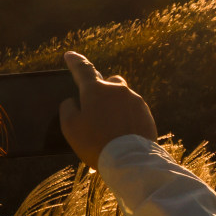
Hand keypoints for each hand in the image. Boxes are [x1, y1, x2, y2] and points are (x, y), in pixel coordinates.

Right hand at [58, 51, 157, 168]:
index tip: (70, 55)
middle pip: (108, 82)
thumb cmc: (95, 143)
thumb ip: (68, 108)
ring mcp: (135, 100)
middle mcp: (117, 90)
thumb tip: (73, 101)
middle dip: (102, 89)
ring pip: (122, 96)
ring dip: (115, 106)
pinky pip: (133, 110)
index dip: (75, 62)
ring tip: (110, 127)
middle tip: (96, 108)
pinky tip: (122, 133)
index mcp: (96, 90)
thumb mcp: (70, 127)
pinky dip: (126, 117)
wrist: (129, 160)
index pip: (83, 69)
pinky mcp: (146, 113)